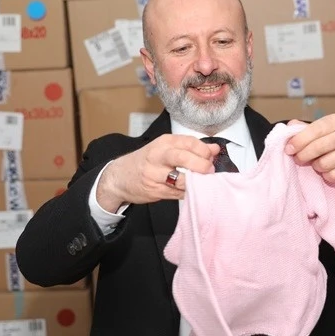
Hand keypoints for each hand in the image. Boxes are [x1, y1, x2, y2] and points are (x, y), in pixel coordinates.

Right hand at [96, 135, 219, 209]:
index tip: (211, 157)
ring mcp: (155, 175)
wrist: (119, 177)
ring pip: (181, 180)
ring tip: (201, 182)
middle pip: (183, 158)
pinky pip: (178, 193)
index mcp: (164, 143)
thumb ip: (192, 148)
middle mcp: (158, 157)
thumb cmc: (147, 160)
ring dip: (196, 182)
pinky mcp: (155, 191)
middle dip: (200, 164)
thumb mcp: (167, 148)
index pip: (188, 142)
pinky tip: (191, 190)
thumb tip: (215, 149)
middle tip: (209, 170)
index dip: (204, 150)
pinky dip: (188, 192)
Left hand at [285, 114, 334, 192]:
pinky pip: (334, 175)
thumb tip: (289, 127)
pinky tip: (328, 172)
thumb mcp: (318, 132)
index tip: (288, 149)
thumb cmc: (330, 143)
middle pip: (320, 147)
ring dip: (316, 166)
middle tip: (298, 159)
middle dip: (304, 155)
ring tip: (316, 164)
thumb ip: (302, 129)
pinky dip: (327, 176)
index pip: (316, 129)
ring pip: (325, 163)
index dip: (300, 140)